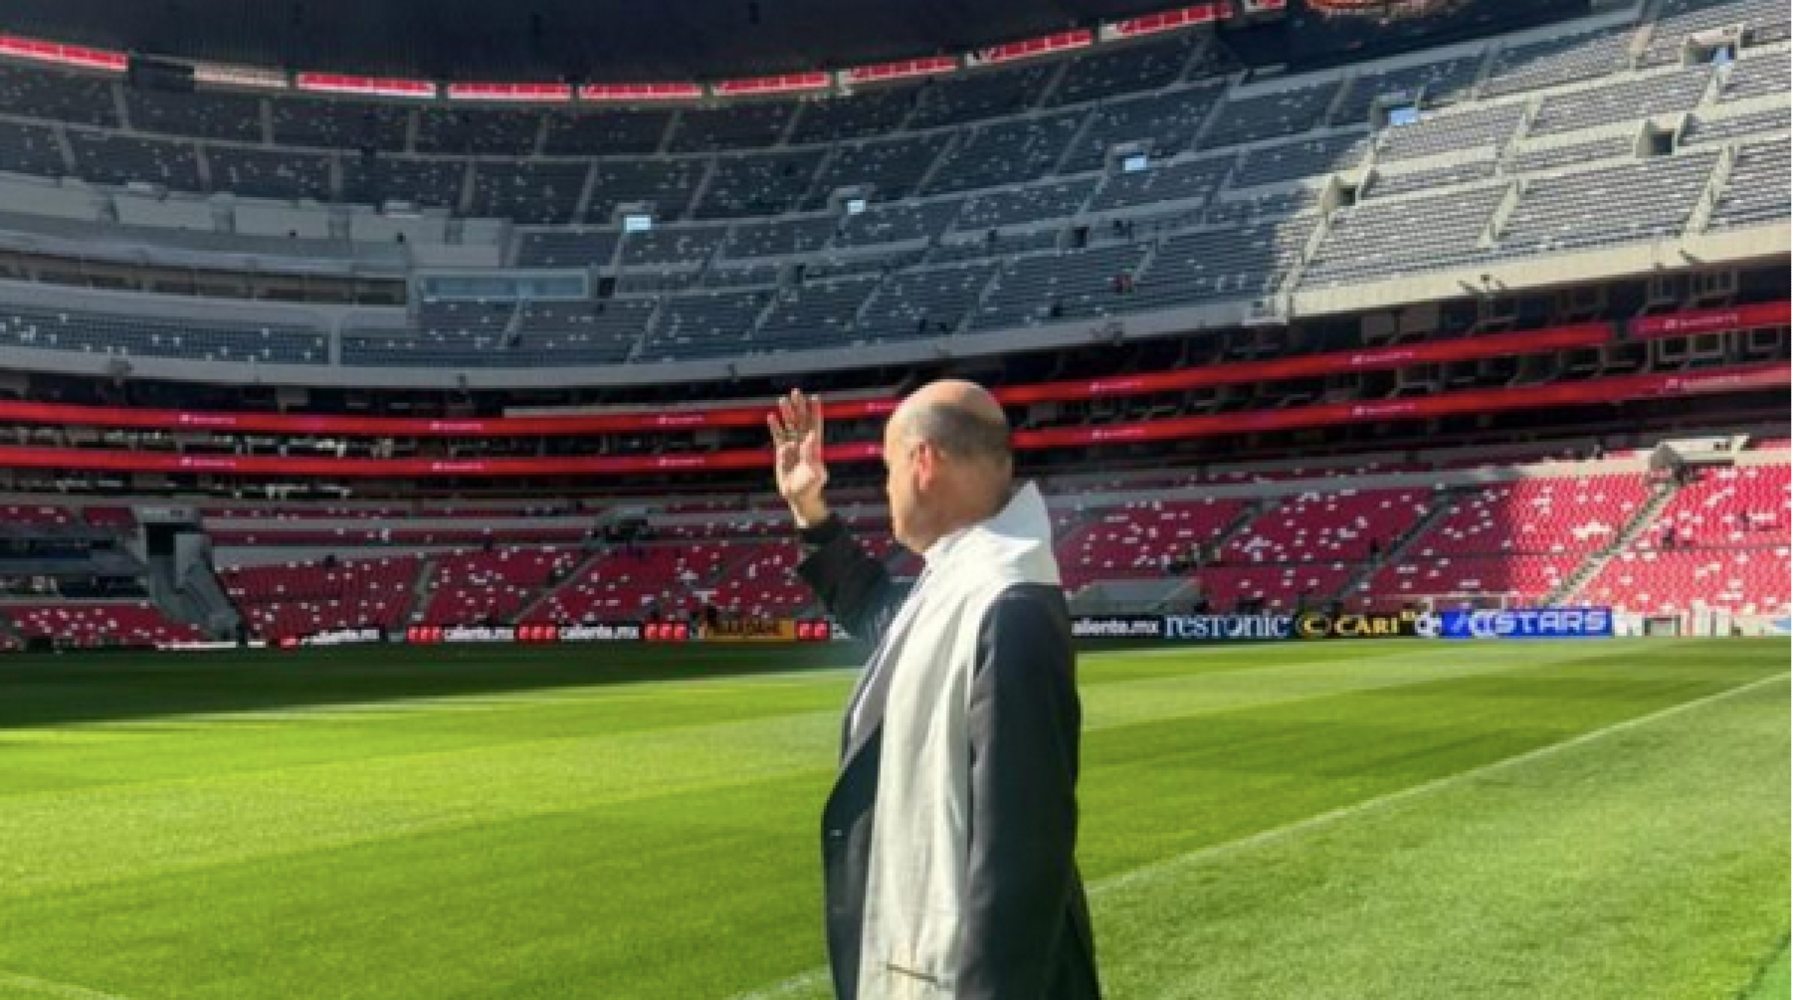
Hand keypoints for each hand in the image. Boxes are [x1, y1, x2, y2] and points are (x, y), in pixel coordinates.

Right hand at [768, 390, 829, 527]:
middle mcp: (804, 443)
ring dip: (786, 413)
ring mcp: (793, 446)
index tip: (815, 397)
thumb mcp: (814, 473)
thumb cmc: (811, 487)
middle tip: (796, 392)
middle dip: (799, 406)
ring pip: (789, 425)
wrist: (799, 497)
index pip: (815, 424)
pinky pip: (778, 436)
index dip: (815, 411)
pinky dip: (775, 426)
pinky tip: (771, 416)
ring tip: (783, 400)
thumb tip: (811, 440)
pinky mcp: (782, 452)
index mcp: (815, 446)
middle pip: (801, 420)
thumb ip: (812, 458)